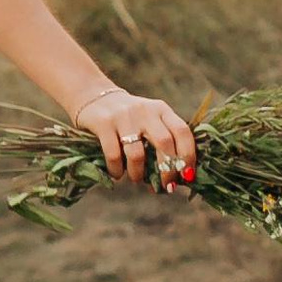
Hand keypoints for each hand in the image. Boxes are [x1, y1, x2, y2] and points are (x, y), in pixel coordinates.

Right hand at [73, 86, 195, 189]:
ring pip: (137, 154)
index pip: (182, 132)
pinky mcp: (104, 124)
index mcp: (161, 109)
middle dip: (168, 170)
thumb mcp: (150, 118)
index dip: (188, 156)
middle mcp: (145, 111)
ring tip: (137, 180)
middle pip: (164, 143)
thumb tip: (178, 175)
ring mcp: (124, 117)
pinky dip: (117, 170)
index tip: (188, 176)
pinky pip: (114, 155)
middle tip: (167, 186)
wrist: (92, 95)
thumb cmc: (128, 117)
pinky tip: (117, 174)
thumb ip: (164, 138)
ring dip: (139, 174)